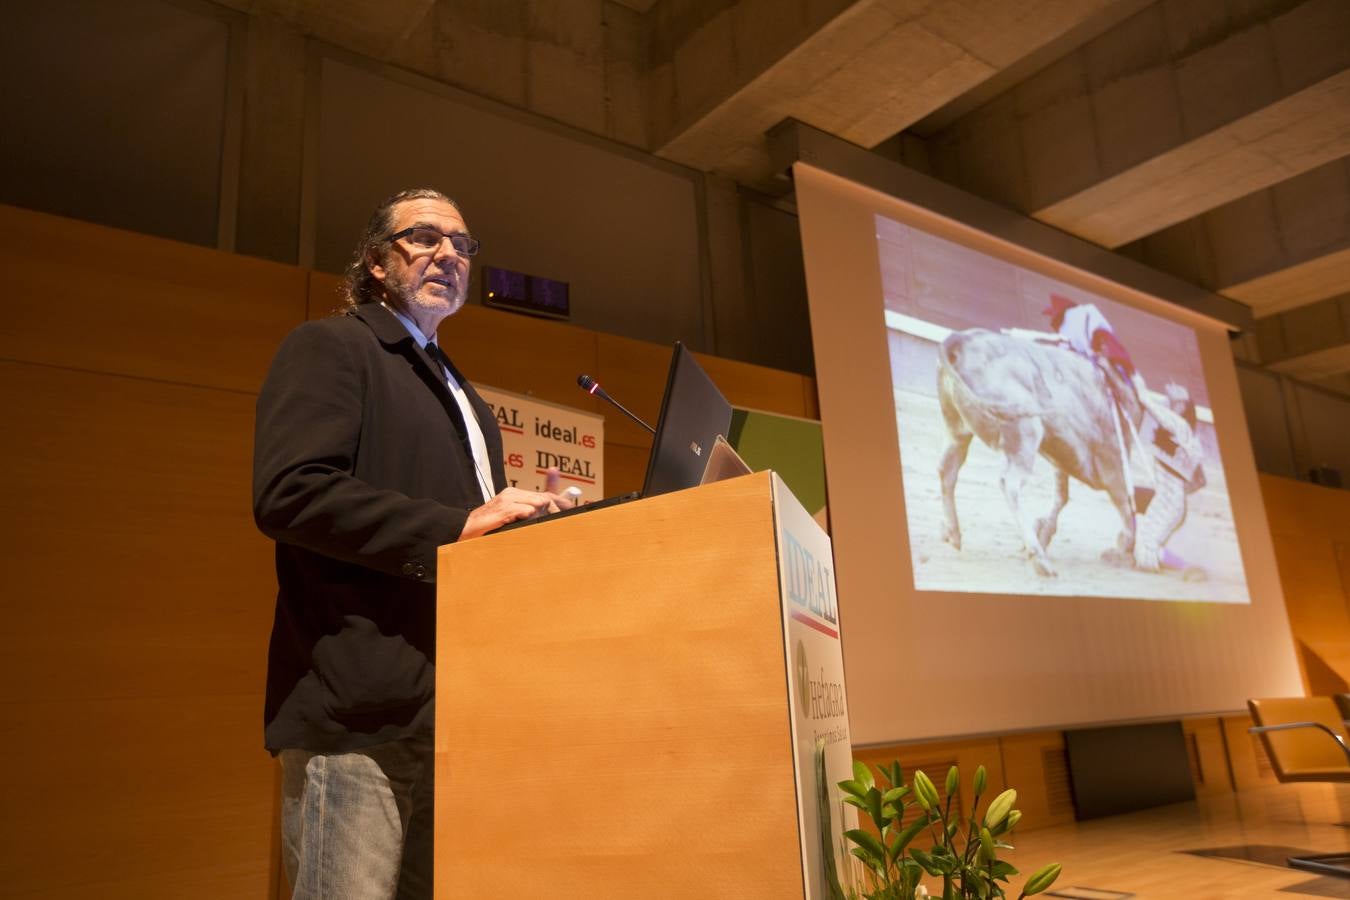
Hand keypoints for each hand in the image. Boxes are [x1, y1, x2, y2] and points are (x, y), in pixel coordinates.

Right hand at [456, 469, 578, 540]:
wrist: (465, 529)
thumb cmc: (487, 527)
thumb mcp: (510, 519)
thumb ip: (527, 516)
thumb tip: (545, 516)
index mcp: (515, 494)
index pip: (544, 493)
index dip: (560, 500)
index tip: (571, 507)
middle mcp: (512, 493)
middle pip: (544, 498)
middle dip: (556, 509)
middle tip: (562, 520)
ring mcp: (507, 500)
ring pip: (537, 503)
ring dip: (544, 515)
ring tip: (545, 525)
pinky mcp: (503, 510)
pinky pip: (525, 511)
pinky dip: (530, 517)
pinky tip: (528, 524)